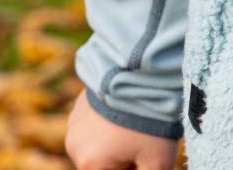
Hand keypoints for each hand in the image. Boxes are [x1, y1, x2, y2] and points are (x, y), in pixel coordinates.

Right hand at [64, 88, 178, 169]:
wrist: (142, 72)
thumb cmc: (151, 121)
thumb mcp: (158, 161)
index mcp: (89, 165)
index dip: (129, 168)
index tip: (142, 157)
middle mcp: (74, 146)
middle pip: (101, 163)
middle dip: (122, 158)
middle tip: (144, 140)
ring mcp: (74, 122)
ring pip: (97, 142)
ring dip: (114, 139)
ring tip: (137, 121)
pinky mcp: (80, 102)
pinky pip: (94, 121)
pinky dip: (109, 119)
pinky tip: (127, 107)